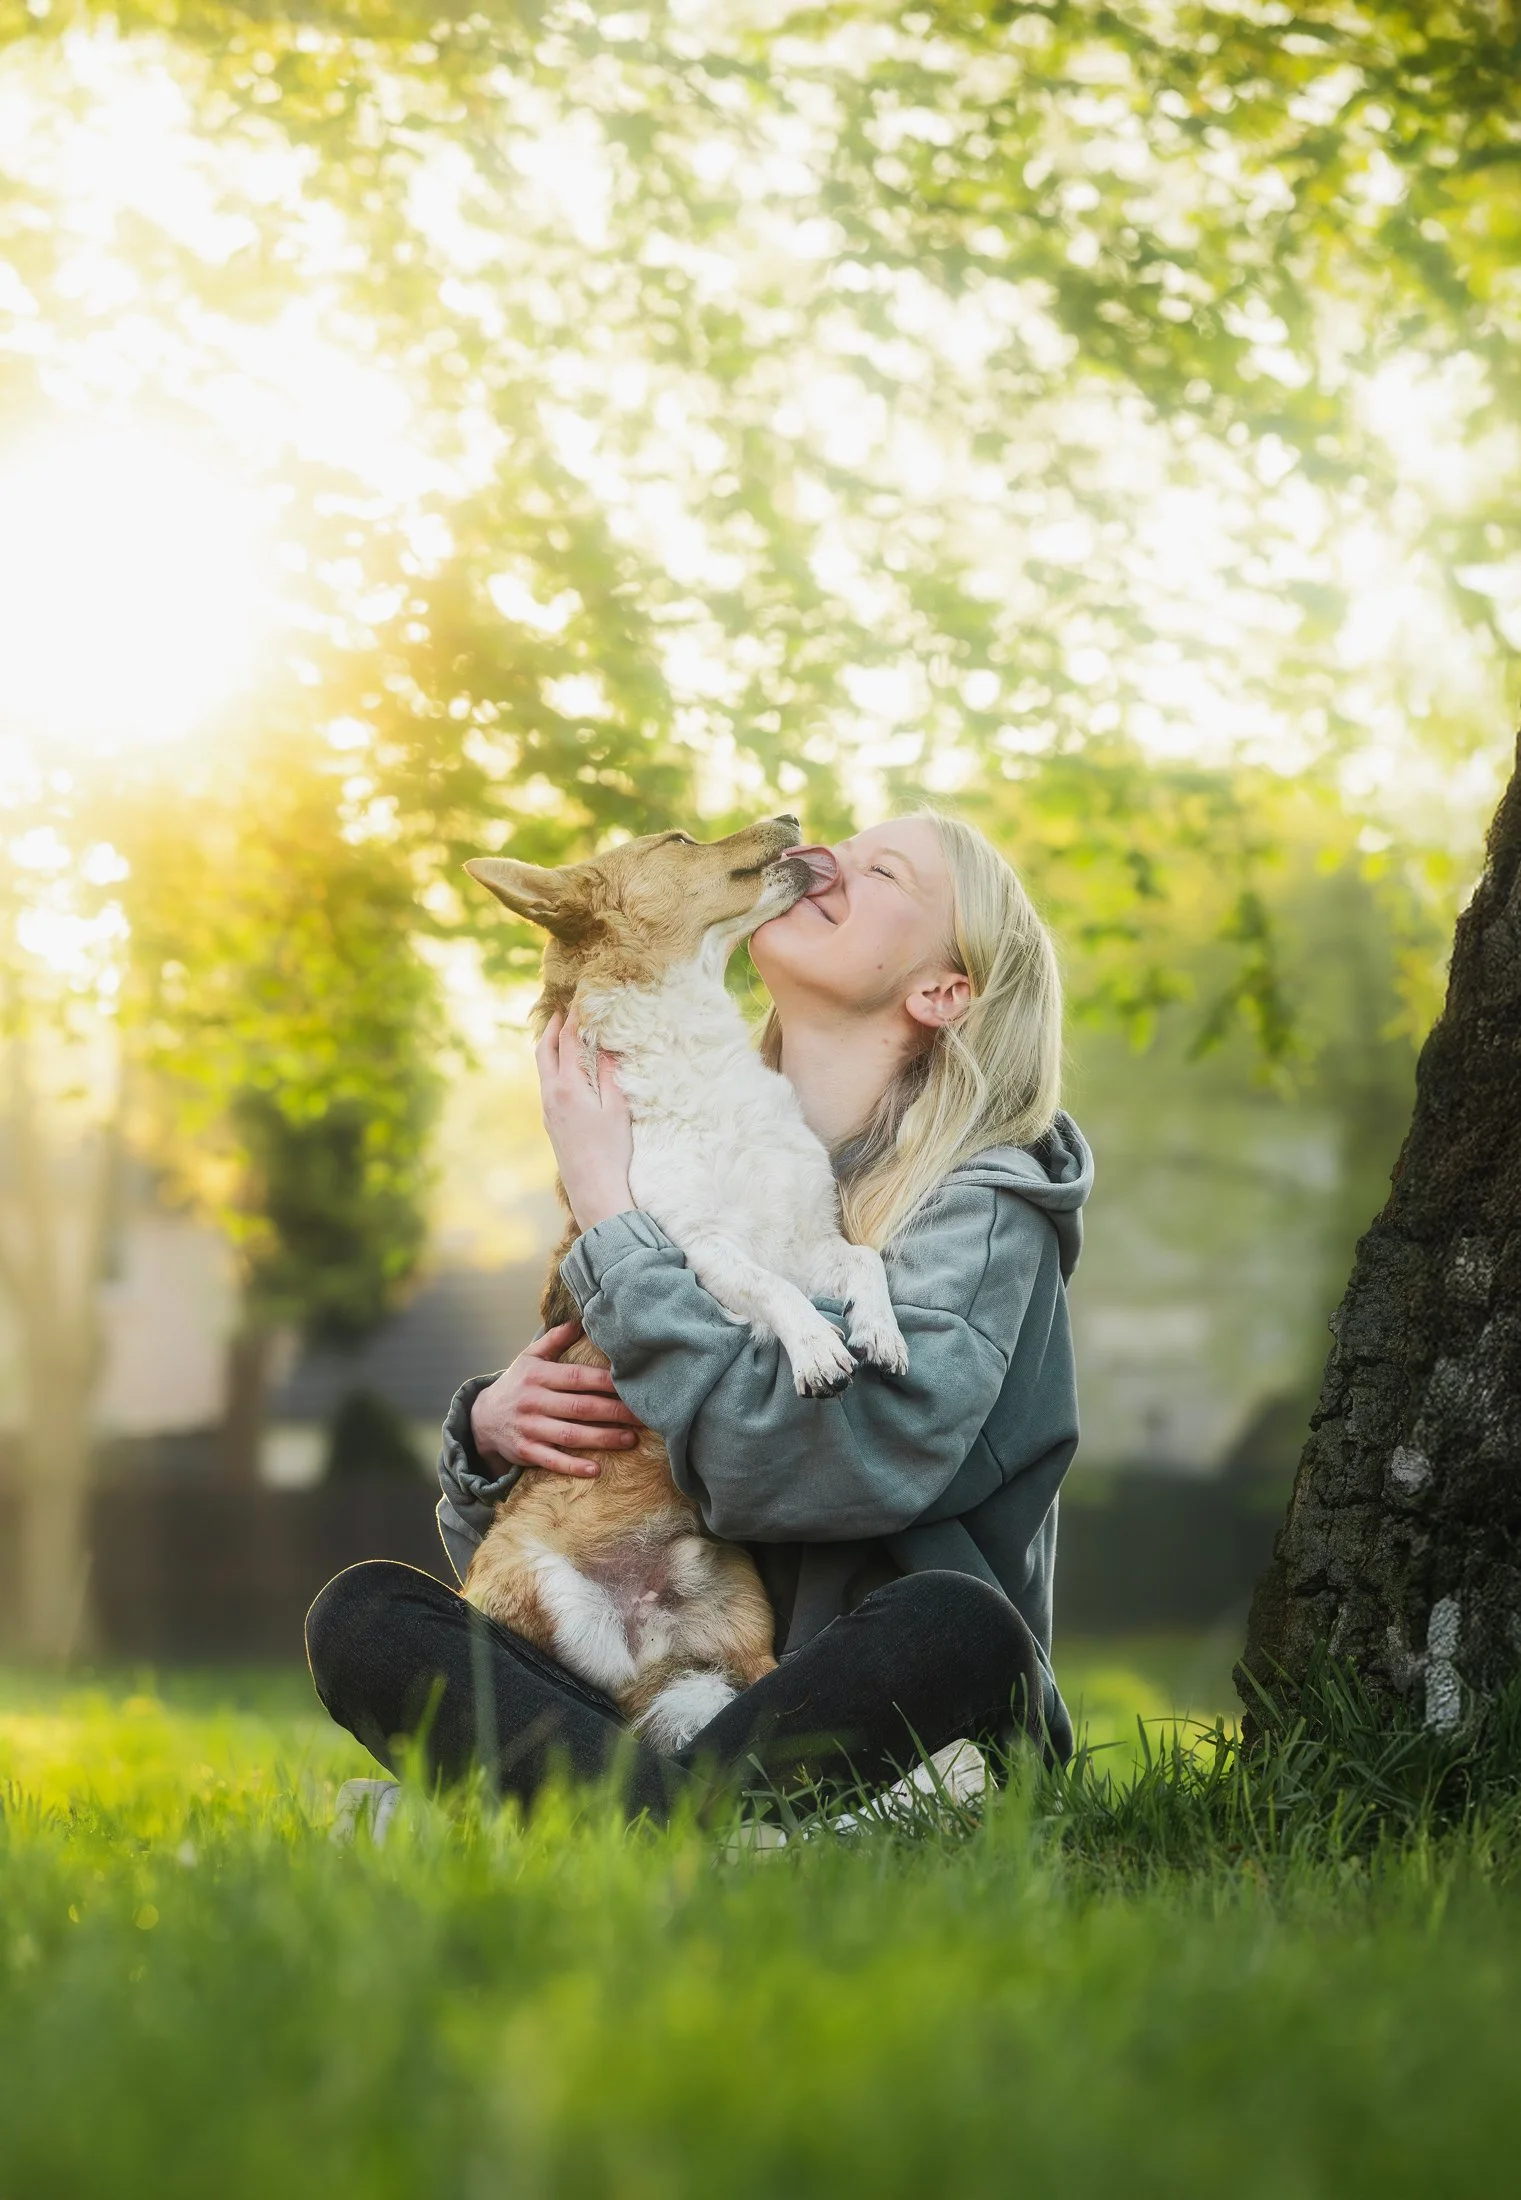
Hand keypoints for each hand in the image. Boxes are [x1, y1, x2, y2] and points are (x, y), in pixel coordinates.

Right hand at [470, 1320, 641, 1478]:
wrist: (482, 1418)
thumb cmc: (516, 1384)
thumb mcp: (529, 1358)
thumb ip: (555, 1340)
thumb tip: (580, 1319)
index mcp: (539, 1376)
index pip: (577, 1377)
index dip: (606, 1381)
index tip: (633, 1385)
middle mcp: (534, 1401)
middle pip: (580, 1407)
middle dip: (615, 1412)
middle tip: (643, 1415)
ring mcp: (530, 1428)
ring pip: (570, 1435)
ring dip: (603, 1438)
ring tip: (631, 1439)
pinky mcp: (526, 1451)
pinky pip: (552, 1460)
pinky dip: (573, 1467)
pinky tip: (596, 1470)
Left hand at [536, 1008, 634, 1232]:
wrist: (594, 1190)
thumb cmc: (611, 1151)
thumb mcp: (618, 1108)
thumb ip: (611, 1075)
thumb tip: (607, 1048)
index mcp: (568, 1087)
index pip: (568, 1043)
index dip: (574, 1019)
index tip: (580, 1002)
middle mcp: (551, 1096)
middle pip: (544, 1052)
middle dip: (552, 1029)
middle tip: (561, 1011)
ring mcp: (548, 1111)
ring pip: (543, 1069)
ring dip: (550, 1048)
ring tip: (563, 1035)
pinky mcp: (551, 1123)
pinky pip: (547, 1085)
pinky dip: (553, 1067)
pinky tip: (567, 1069)